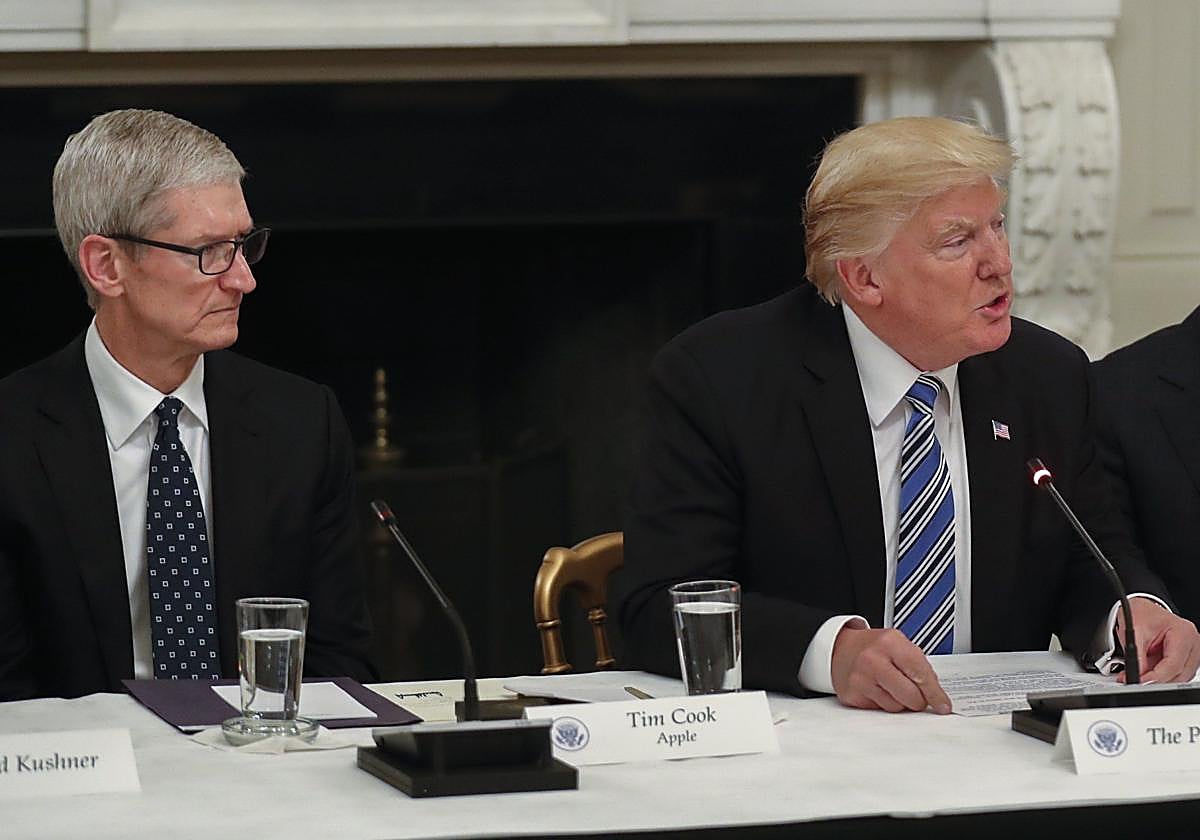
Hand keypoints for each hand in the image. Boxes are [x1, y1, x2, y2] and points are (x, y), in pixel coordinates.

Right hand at [830, 626, 951, 713]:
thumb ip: (919, 666)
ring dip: (899, 702)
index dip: (935, 693)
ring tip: (890, 685)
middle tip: (915, 693)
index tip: (942, 705)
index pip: (920, 673)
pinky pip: (880, 711)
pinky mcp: (852, 695)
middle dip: (918, 700)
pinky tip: (877, 689)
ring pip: (896, 707)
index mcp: (889, 642)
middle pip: (911, 696)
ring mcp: (860, 679)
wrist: (841, 649)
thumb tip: (937, 697)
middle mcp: (873, 660)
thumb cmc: (874, 647)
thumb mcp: (898, 644)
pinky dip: (883, 703)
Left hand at [1115, 598, 1199, 683]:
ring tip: (1138, 674)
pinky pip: (1176, 675)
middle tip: (1135, 681)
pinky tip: (1147, 672)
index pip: (1173, 663)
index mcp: (1183, 632)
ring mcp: (1192, 652)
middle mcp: (1193, 643)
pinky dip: (1161, 676)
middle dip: (1156, 681)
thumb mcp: (1134, 630)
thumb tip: (1137, 676)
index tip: (1140, 682)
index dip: (1156, 677)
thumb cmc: (1142, 614)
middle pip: (1179, 674)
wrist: (1143, 609)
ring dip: (1158, 680)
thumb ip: (1136, 654)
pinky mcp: (1187, 659)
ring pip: (1179, 677)